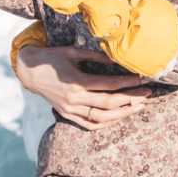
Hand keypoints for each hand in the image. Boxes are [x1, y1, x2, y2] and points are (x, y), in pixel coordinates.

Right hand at [16, 44, 151, 129]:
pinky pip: (89, 124)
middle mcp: (74, 98)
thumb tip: (118, 59)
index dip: (129, 83)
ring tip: (138, 107)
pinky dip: (105, 124)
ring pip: (101, 118)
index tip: (143, 79)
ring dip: (122, 114)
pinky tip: (118, 118)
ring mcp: (70, 109)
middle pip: (109, 104)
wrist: (29, 71)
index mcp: (77, 81)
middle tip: (147, 93)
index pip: (109, 85)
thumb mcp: (73, 51)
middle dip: (132, 99)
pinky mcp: (66, 115)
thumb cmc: (53, 58)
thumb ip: (96, 56)